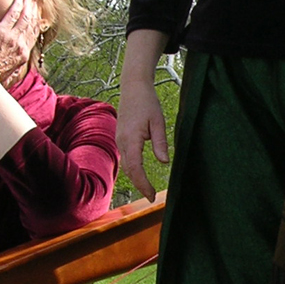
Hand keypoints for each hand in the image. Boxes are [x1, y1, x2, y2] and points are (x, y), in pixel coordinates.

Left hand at [0, 0, 42, 87]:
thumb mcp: (8, 78)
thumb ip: (13, 72)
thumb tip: (15, 74)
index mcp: (22, 56)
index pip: (32, 37)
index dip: (36, 25)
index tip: (37, 17)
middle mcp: (21, 46)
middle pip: (31, 25)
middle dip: (34, 12)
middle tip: (36, 2)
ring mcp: (13, 38)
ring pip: (25, 18)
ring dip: (28, 5)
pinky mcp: (1, 32)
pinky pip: (13, 15)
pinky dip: (18, 5)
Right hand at [116, 78, 168, 200]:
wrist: (133, 87)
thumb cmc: (147, 102)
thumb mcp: (158, 121)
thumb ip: (160, 143)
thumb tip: (164, 162)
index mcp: (131, 139)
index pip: (135, 168)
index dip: (143, 184)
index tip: (151, 195)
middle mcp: (122, 142)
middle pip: (129, 170)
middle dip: (139, 185)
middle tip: (151, 197)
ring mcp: (120, 140)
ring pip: (126, 165)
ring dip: (135, 178)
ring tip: (147, 189)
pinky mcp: (121, 137)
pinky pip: (125, 158)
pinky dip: (132, 169)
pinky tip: (140, 174)